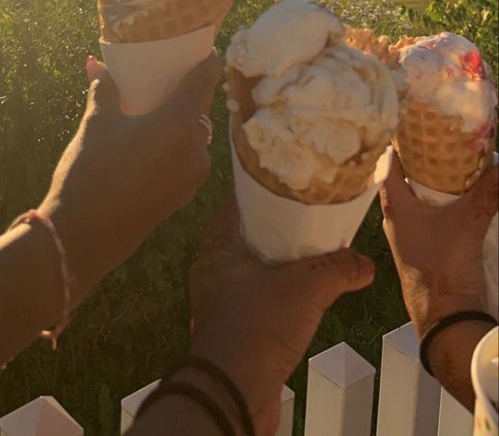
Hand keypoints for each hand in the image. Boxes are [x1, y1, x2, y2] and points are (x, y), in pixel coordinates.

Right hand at [41, 51, 221, 305]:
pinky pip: (186, 160)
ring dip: (179, 125)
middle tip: (166, 82)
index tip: (205, 48)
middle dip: (186, 95)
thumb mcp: (96, 124)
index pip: (206, 80)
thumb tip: (94, 63)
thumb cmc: (89, 172)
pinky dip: (174, 148)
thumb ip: (103, 90)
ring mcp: (193, 176)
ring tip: (152, 116)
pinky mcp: (183, 197)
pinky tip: (148, 147)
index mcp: (179, 123)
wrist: (82, 237)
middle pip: (200, 109)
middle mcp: (196, 148)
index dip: (207, 62)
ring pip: (193, 137)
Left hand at [188, 198, 374, 434]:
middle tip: (315, 220)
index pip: (243, 201)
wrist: (232, 395)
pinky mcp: (234, 328)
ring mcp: (222, 299)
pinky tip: (306, 297)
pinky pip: (261, 299)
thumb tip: (366, 264)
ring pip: (258, 269)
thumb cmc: (259, 326)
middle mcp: (215, 267)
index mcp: (219, 244)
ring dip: (285, 266)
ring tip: (317, 257)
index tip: (297, 187)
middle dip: (284, 230)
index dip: (269, 191)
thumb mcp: (306, 288)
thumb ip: (338, 268)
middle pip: (254, 235)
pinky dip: (282, 295)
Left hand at [379, 152, 497, 334]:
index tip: (416, 120)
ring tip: (455, 160)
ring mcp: (410, 232)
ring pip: (419, 196)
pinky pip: (431, 215)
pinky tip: (460, 195)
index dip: (401, 138)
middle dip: (424, 157)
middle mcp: (397, 216)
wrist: (446, 319)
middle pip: (406, 176)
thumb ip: (487, 193)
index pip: (390, 160)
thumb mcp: (467, 224)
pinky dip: (444, 202)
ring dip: (435, 180)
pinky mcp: (425, 247)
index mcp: (394, 204)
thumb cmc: (441, 271)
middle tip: (443, 135)